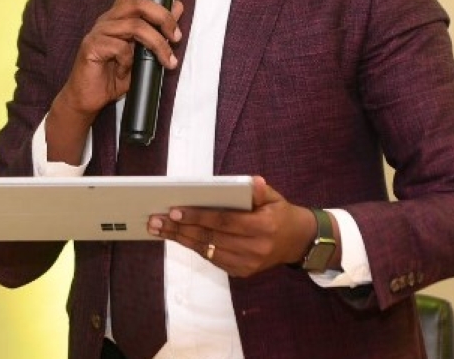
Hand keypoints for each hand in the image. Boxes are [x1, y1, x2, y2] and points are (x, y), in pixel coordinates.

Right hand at [46, 0, 183, 162]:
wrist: (90, 98)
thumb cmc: (116, 74)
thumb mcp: (144, 52)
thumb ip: (158, 30)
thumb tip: (178, 6)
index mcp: (119, 17)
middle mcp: (108, 20)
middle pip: (138, 4)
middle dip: (164, 18)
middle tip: (177, 37)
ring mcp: (98, 32)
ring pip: (134, 26)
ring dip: (157, 43)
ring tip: (167, 61)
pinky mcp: (91, 47)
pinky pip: (120, 47)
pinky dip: (130, 60)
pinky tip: (127, 71)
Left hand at [147, 176, 327, 277]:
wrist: (296, 242)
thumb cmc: (281, 214)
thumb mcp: (275, 197)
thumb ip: (260, 191)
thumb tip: (251, 182)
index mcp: (264, 226)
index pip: (225, 221)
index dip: (199, 216)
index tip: (175, 210)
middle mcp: (256, 248)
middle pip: (211, 238)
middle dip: (181, 228)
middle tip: (156, 220)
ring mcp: (248, 263)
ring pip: (207, 251)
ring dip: (181, 239)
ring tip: (160, 229)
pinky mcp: (242, 272)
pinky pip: (212, 259)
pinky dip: (194, 247)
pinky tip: (179, 237)